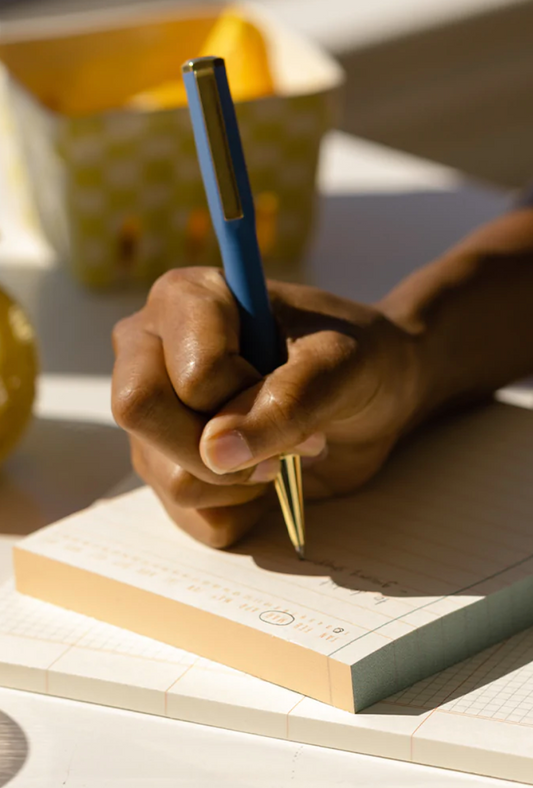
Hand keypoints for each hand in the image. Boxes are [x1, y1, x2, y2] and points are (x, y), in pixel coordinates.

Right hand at [112, 268, 422, 547]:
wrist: (375, 397)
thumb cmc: (358, 358)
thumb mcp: (340, 366)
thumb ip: (285, 401)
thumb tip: (213, 452)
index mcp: (187, 299)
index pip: (190, 373)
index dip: (249, 398)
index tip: (298, 388)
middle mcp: (152, 349)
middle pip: (140, 411)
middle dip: (224, 447)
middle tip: (284, 441)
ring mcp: (156, 413)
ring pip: (166, 474)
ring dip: (242, 482)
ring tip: (283, 453)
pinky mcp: (168, 463)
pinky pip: (185, 515)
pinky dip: (238, 511)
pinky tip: (265, 479)